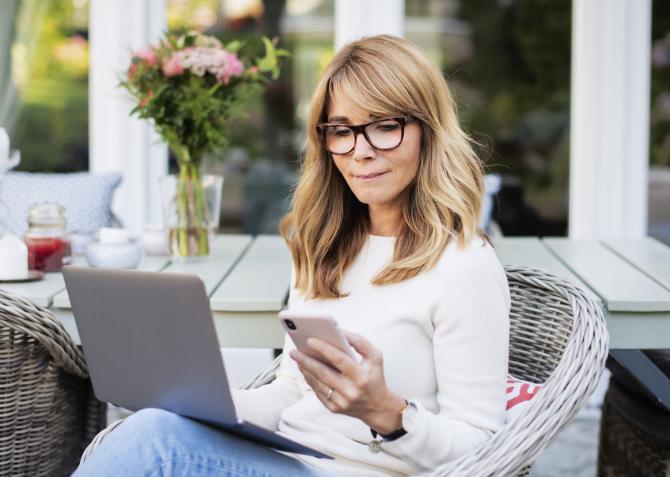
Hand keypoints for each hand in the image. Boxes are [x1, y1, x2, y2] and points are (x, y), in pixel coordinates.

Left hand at [289, 331, 406, 434]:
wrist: (378, 407)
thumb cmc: (375, 378)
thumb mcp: (375, 357)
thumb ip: (360, 342)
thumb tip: (341, 333)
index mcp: (361, 376)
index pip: (339, 359)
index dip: (323, 348)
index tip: (310, 339)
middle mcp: (350, 391)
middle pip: (323, 372)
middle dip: (306, 360)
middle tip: (295, 351)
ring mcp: (341, 402)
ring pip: (317, 383)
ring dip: (305, 370)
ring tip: (298, 358)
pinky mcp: (334, 409)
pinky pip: (318, 392)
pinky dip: (310, 380)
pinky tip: (306, 370)